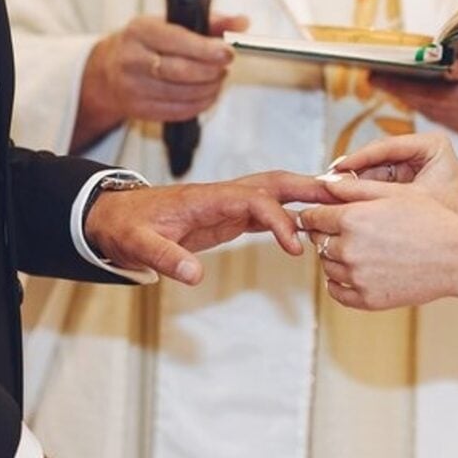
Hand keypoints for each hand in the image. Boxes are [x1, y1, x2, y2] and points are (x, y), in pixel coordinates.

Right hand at [72, 13, 249, 150]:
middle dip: (211, 71)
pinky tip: (207, 94)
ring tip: (217, 79)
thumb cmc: (144, 44)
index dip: (207, 49)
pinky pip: (178, 112)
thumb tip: (241, 23)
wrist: (107, 71)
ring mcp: (133, 87)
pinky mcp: (139, 110)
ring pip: (182, 94)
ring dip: (209, 89)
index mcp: (140, 31)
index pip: (178, 41)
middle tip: (225, 67)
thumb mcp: (169, 23)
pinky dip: (200, 104)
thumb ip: (209, 22)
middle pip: (181, 71)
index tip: (228, 52)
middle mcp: (132, 59)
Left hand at [84, 171, 333, 283]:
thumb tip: (193, 275)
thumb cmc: (126, 227)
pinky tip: (311, 224)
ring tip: (339, 206)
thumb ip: (164, 258)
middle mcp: (222, 195)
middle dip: (308, 188)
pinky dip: (291, 214)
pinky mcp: (228, 216)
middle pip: (274, 182)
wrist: (114, 218)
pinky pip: (267, 209)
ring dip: (305, 196)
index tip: (295, 247)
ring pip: (274, 192)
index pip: (255, 200)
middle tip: (344, 198)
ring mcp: (227, 203)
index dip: (279, 220)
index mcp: (206, 198)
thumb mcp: (138, 246)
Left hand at [299, 187, 457, 309]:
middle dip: (326, 234)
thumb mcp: (394, 194)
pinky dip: (339, 283)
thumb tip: (323, 183)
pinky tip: (353, 273)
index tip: (321, 216)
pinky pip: (337, 292)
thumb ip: (354, 187)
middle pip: (318, 241)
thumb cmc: (431, 220)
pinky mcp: (368, 299)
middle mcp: (350, 248)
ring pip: (327, 266)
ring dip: (334, 258)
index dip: (315, 214)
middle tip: (344, 231)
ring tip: (358, 250)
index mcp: (352, 218)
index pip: (313, 217)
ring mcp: (358, 276)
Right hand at [327, 132, 457, 224]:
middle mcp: (421, 151)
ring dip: (354, 187)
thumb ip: (371, 191)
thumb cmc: (453, 221)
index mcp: (431, 144)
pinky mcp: (408, 184)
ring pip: (374, 173)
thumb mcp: (408, 203)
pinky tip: (346, 208)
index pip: (385, 147)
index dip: (357, 159)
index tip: (335, 169)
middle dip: (352, 174)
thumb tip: (331, 183)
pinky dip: (364, 198)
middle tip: (326, 184)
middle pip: (376, 159)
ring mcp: (414, 167)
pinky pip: (379, 187)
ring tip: (331, 198)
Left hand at [369, 53, 457, 136]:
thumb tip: (444, 62)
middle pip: (419, 103)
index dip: (395, 83)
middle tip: (373, 76)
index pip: (420, 93)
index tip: (372, 73)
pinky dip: (426, 101)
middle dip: (396, 89)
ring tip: (389, 80)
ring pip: (427, 109)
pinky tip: (417, 90)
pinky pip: (439, 113)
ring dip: (409, 96)